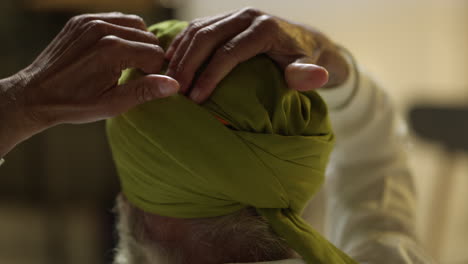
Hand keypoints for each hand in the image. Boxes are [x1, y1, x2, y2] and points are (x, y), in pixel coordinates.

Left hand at [0, 12, 178, 156]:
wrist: (36, 94)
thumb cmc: (75, 103)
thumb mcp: (113, 104)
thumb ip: (145, 90)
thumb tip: (174, 84)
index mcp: (112, 50)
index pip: (154, 53)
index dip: (154, 71)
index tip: (142, 82)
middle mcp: (103, 29)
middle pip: (148, 36)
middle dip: (148, 55)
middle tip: (135, 73)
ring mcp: (91, 21)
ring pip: (135, 24)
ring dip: (137, 42)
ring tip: (126, 62)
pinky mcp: (82, 19)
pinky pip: (116, 19)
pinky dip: (122, 33)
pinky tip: (114, 51)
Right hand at [165, 8, 348, 102]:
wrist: (299, 39)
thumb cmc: (300, 58)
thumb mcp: (306, 67)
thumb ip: (306, 74)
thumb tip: (317, 78)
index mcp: (263, 29)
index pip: (230, 52)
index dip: (211, 75)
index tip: (197, 98)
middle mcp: (245, 16)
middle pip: (207, 37)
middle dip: (188, 65)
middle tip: (176, 91)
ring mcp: (232, 14)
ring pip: (197, 30)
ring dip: (180, 55)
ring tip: (169, 80)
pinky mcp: (223, 18)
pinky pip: (195, 28)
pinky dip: (180, 44)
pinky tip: (169, 62)